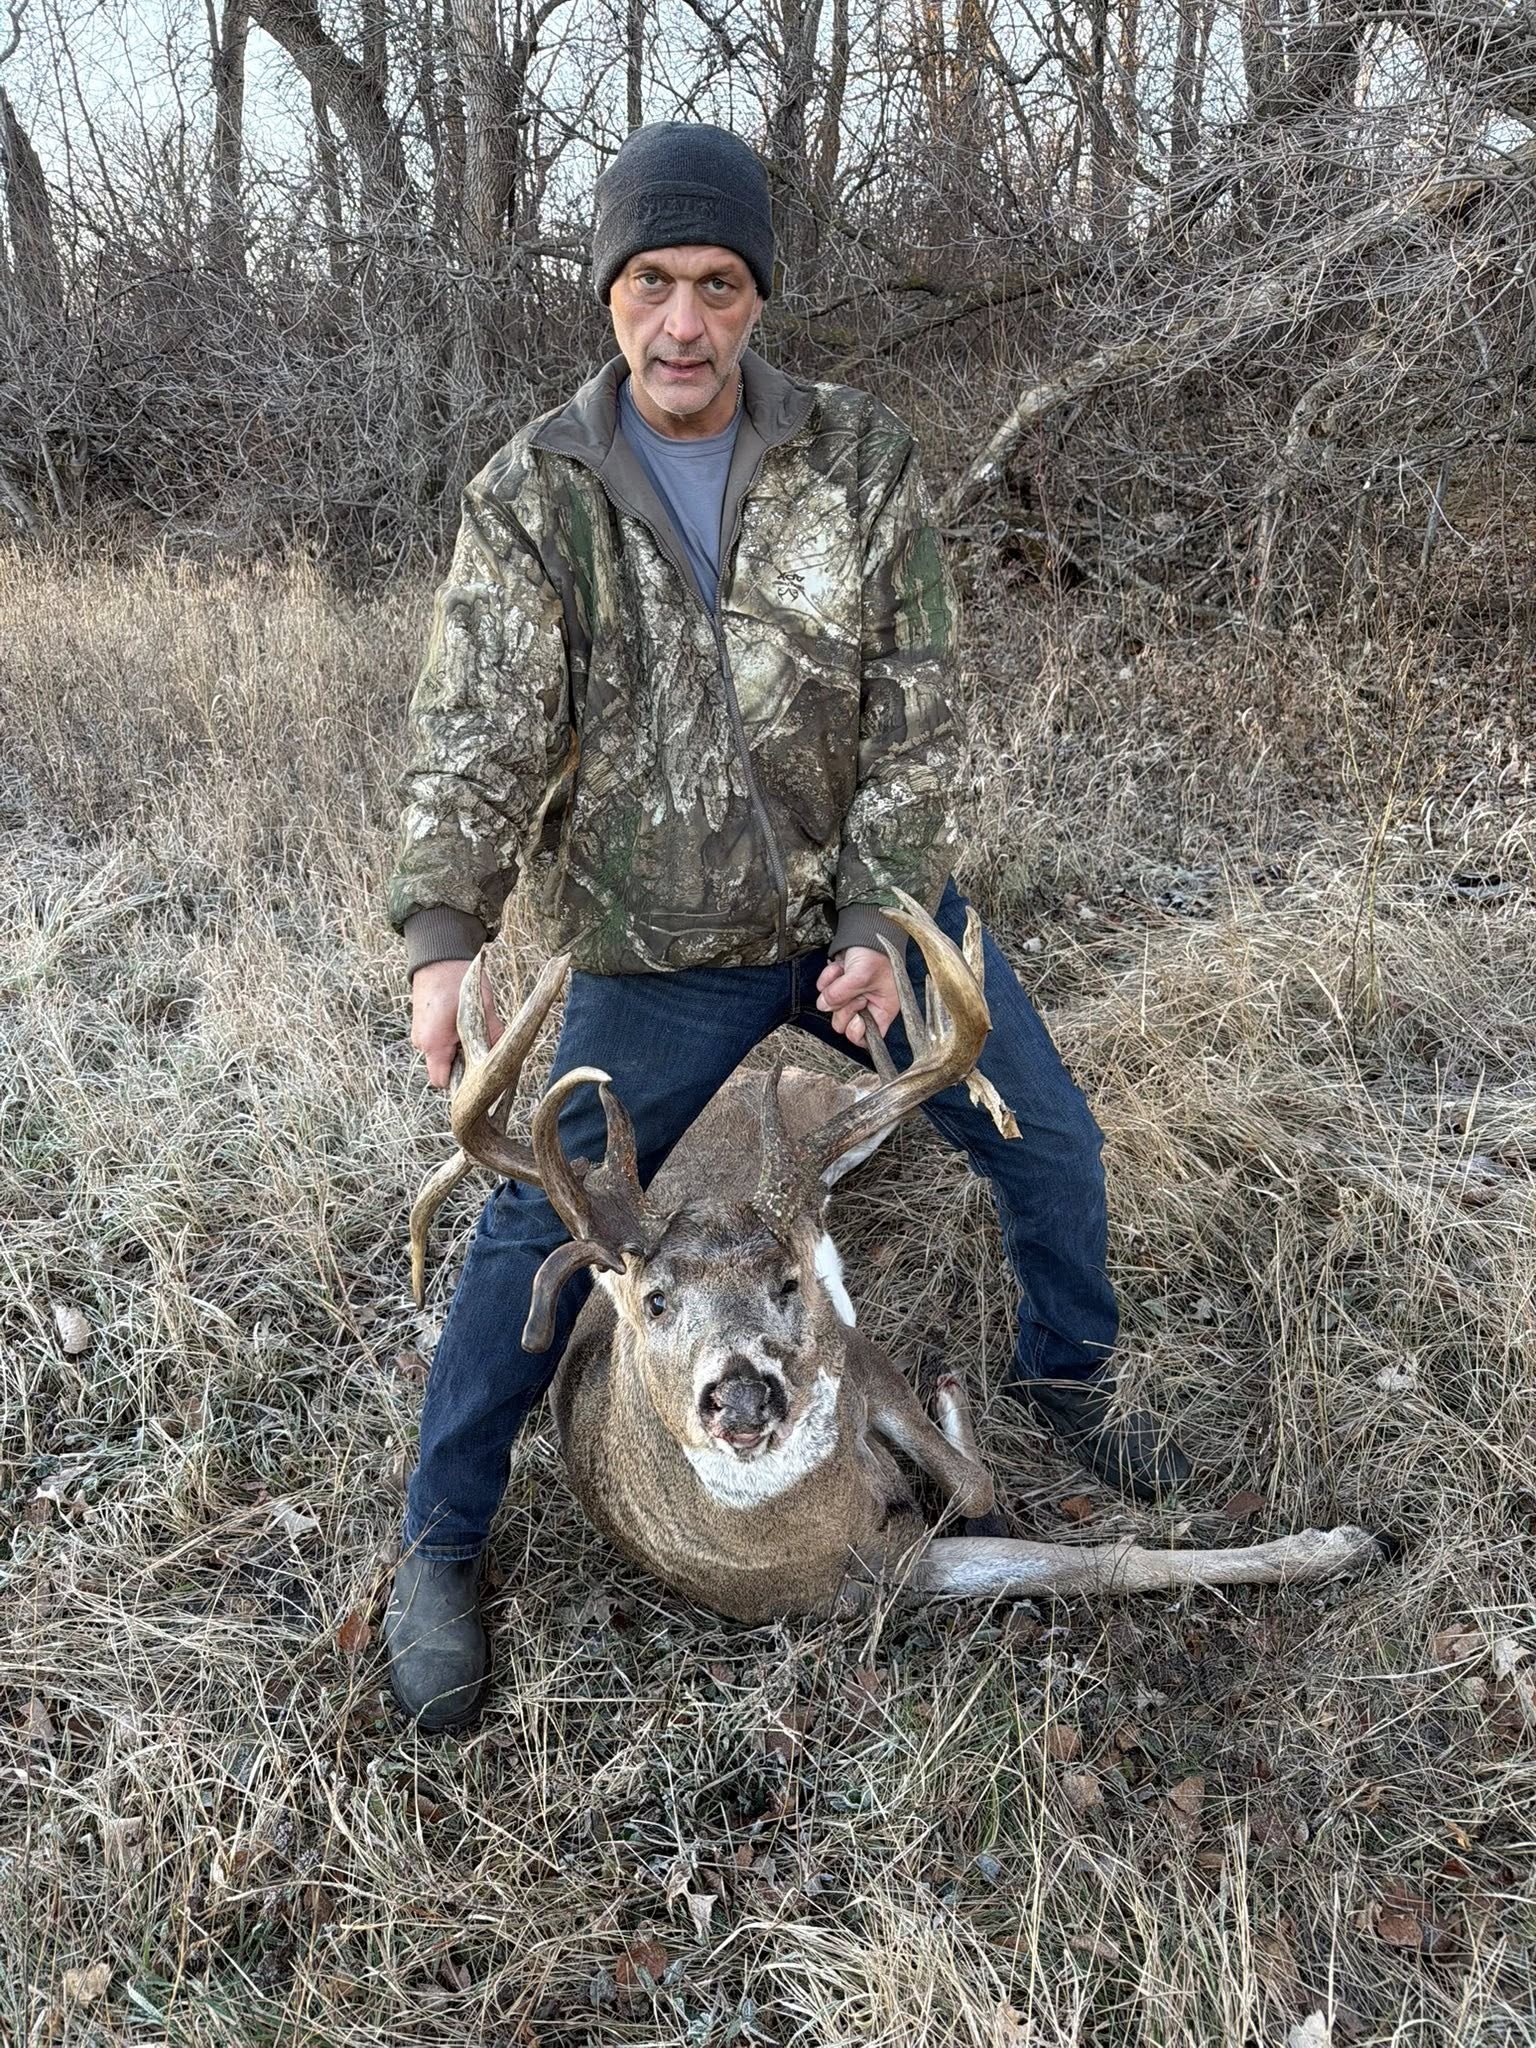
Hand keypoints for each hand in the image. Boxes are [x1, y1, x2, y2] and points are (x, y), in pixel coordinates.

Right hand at [410, 958, 502, 1088]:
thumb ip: (493, 1037)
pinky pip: (438, 1045)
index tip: (479, 1070)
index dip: (463, 1082)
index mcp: (434, 1044)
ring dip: (456, 1051)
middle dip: (463, 1064)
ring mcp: (419, 1036)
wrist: (439, 957)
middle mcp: (422, 1044)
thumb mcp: (485, 1010)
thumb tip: (506, 1058)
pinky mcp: (421, 1028)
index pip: (444, 1082)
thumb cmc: (461, 981)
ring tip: (468, 1031)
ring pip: (442, 1058)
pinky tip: (459, 1024)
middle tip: (478, 1046)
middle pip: (444, 1070)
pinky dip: (449, 1041)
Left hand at [815, 944, 898, 1048]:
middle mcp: (867, 1007)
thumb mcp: (861, 976)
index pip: (868, 1038)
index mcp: (883, 1009)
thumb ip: (841, 994)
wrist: (866, 930)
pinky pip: (824, 991)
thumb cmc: (875, 953)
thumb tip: (823, 1005)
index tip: (856, 1017)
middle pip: (843, 1024)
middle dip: (843, 1005)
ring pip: (831, 1007)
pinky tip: (839, 967)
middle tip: (853, 989)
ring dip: (834, 987)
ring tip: (846, 972)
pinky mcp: (839, 986)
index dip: (857, 1031)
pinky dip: (828, 977)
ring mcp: (851, 997)